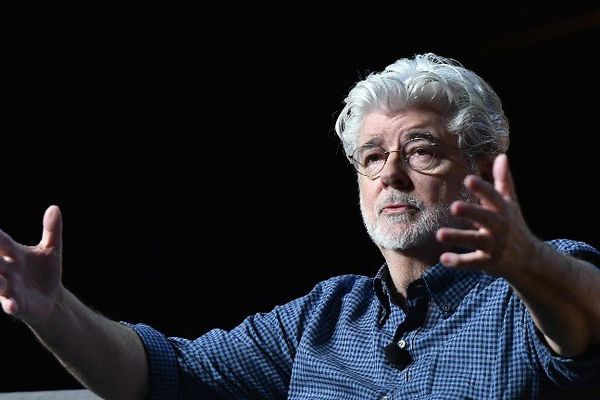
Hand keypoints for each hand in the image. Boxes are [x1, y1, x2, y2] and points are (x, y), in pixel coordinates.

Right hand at [0, 205, 62, 324]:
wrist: (52, 299)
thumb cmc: (46, 272)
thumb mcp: (51, 249)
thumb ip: (52, 229)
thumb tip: (54, 207)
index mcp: (14, 254)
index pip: (1, 241)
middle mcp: (7, 270)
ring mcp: (10, 288)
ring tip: (1, 279)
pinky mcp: (16, 304)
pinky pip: (10, 305)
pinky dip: (10, 305)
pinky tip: (11, 306)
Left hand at [436, 154, 540, 277]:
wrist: (528, 260)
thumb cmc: (513, 225)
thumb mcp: (510, 203)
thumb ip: (503, 181)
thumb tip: (502, 156)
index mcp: (503, 210)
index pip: (493, 197)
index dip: (482, 188)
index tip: (469, 179)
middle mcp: (500, 228)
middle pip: (486, 218)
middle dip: (471, 212)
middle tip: (454, 206)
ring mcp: (494, 246)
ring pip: (476, 241)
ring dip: (458, 237)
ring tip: (439, 234)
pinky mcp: (488, 263)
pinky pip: (472, 263)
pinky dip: (458, 262)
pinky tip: (443, 259)